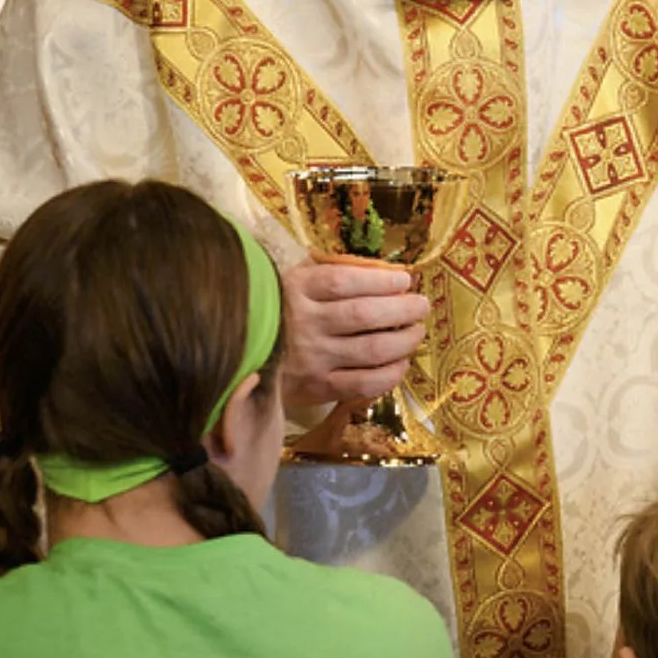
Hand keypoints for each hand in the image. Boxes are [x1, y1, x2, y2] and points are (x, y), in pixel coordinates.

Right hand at [279, 260, 428, 406]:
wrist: (236, 355)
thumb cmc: (274, 311)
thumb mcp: (290, 280)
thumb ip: (326, 272)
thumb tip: (381, 270)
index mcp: (296, 289)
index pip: (345, 281)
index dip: (381, 280)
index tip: (405, 280)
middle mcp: (304, 323)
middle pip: (365, 315)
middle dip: (402, 309)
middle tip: (421, 305)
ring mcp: (312, 358)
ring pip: (371, 349)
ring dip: (403, 340)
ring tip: (417, 331)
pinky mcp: (317, 388)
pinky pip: (363, 384)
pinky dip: (390, 374)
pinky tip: (401, 364)